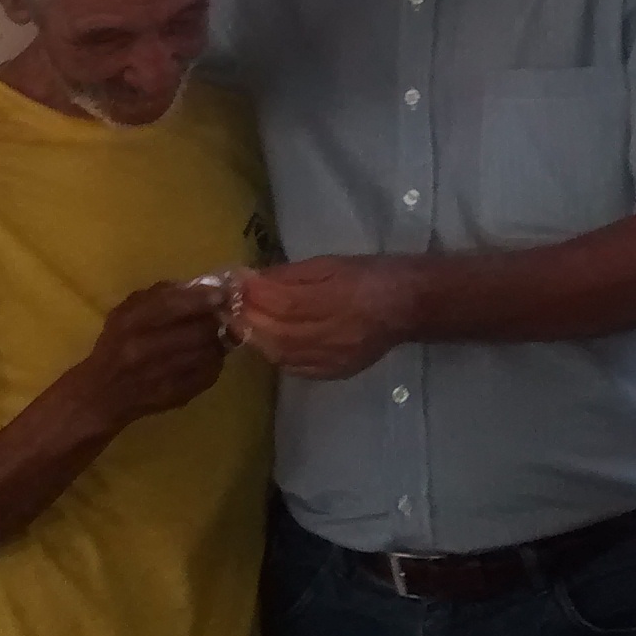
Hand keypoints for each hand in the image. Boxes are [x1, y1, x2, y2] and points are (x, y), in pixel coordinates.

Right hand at [76, 283, 231, 430]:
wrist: (101, 395)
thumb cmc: (115, 346)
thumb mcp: (125, 312)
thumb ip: (158, 296)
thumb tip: (198, 287)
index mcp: (129, 322)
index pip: (173, 305)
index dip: (201, 299)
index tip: (221, 295)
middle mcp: (143, 348)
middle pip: (197, 330)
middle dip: (216, 322)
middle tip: (223, 317)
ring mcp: (160, 375)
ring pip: (207, 354)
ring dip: (217, 343)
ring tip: (216, 337)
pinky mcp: (174, 396)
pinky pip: (206, 375)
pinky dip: (213, 364)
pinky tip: (207, 358)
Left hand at [233, 256, 416, 380]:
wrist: (407, 306)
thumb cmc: (367, 275)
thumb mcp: (328, 263)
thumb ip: (289, 275)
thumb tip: (251, 280)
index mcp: (337, 297)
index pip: (283, 302)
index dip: (254, 296)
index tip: (232, 286)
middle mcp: (336, 332)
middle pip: (278, 332)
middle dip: (249, 319)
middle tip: (229, 307)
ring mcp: (335, 357)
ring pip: (282, 354)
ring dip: (256, 338)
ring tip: (242, 323)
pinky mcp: (336, 371)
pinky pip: (296, 368)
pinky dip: (275, 354)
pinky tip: (267, 342)